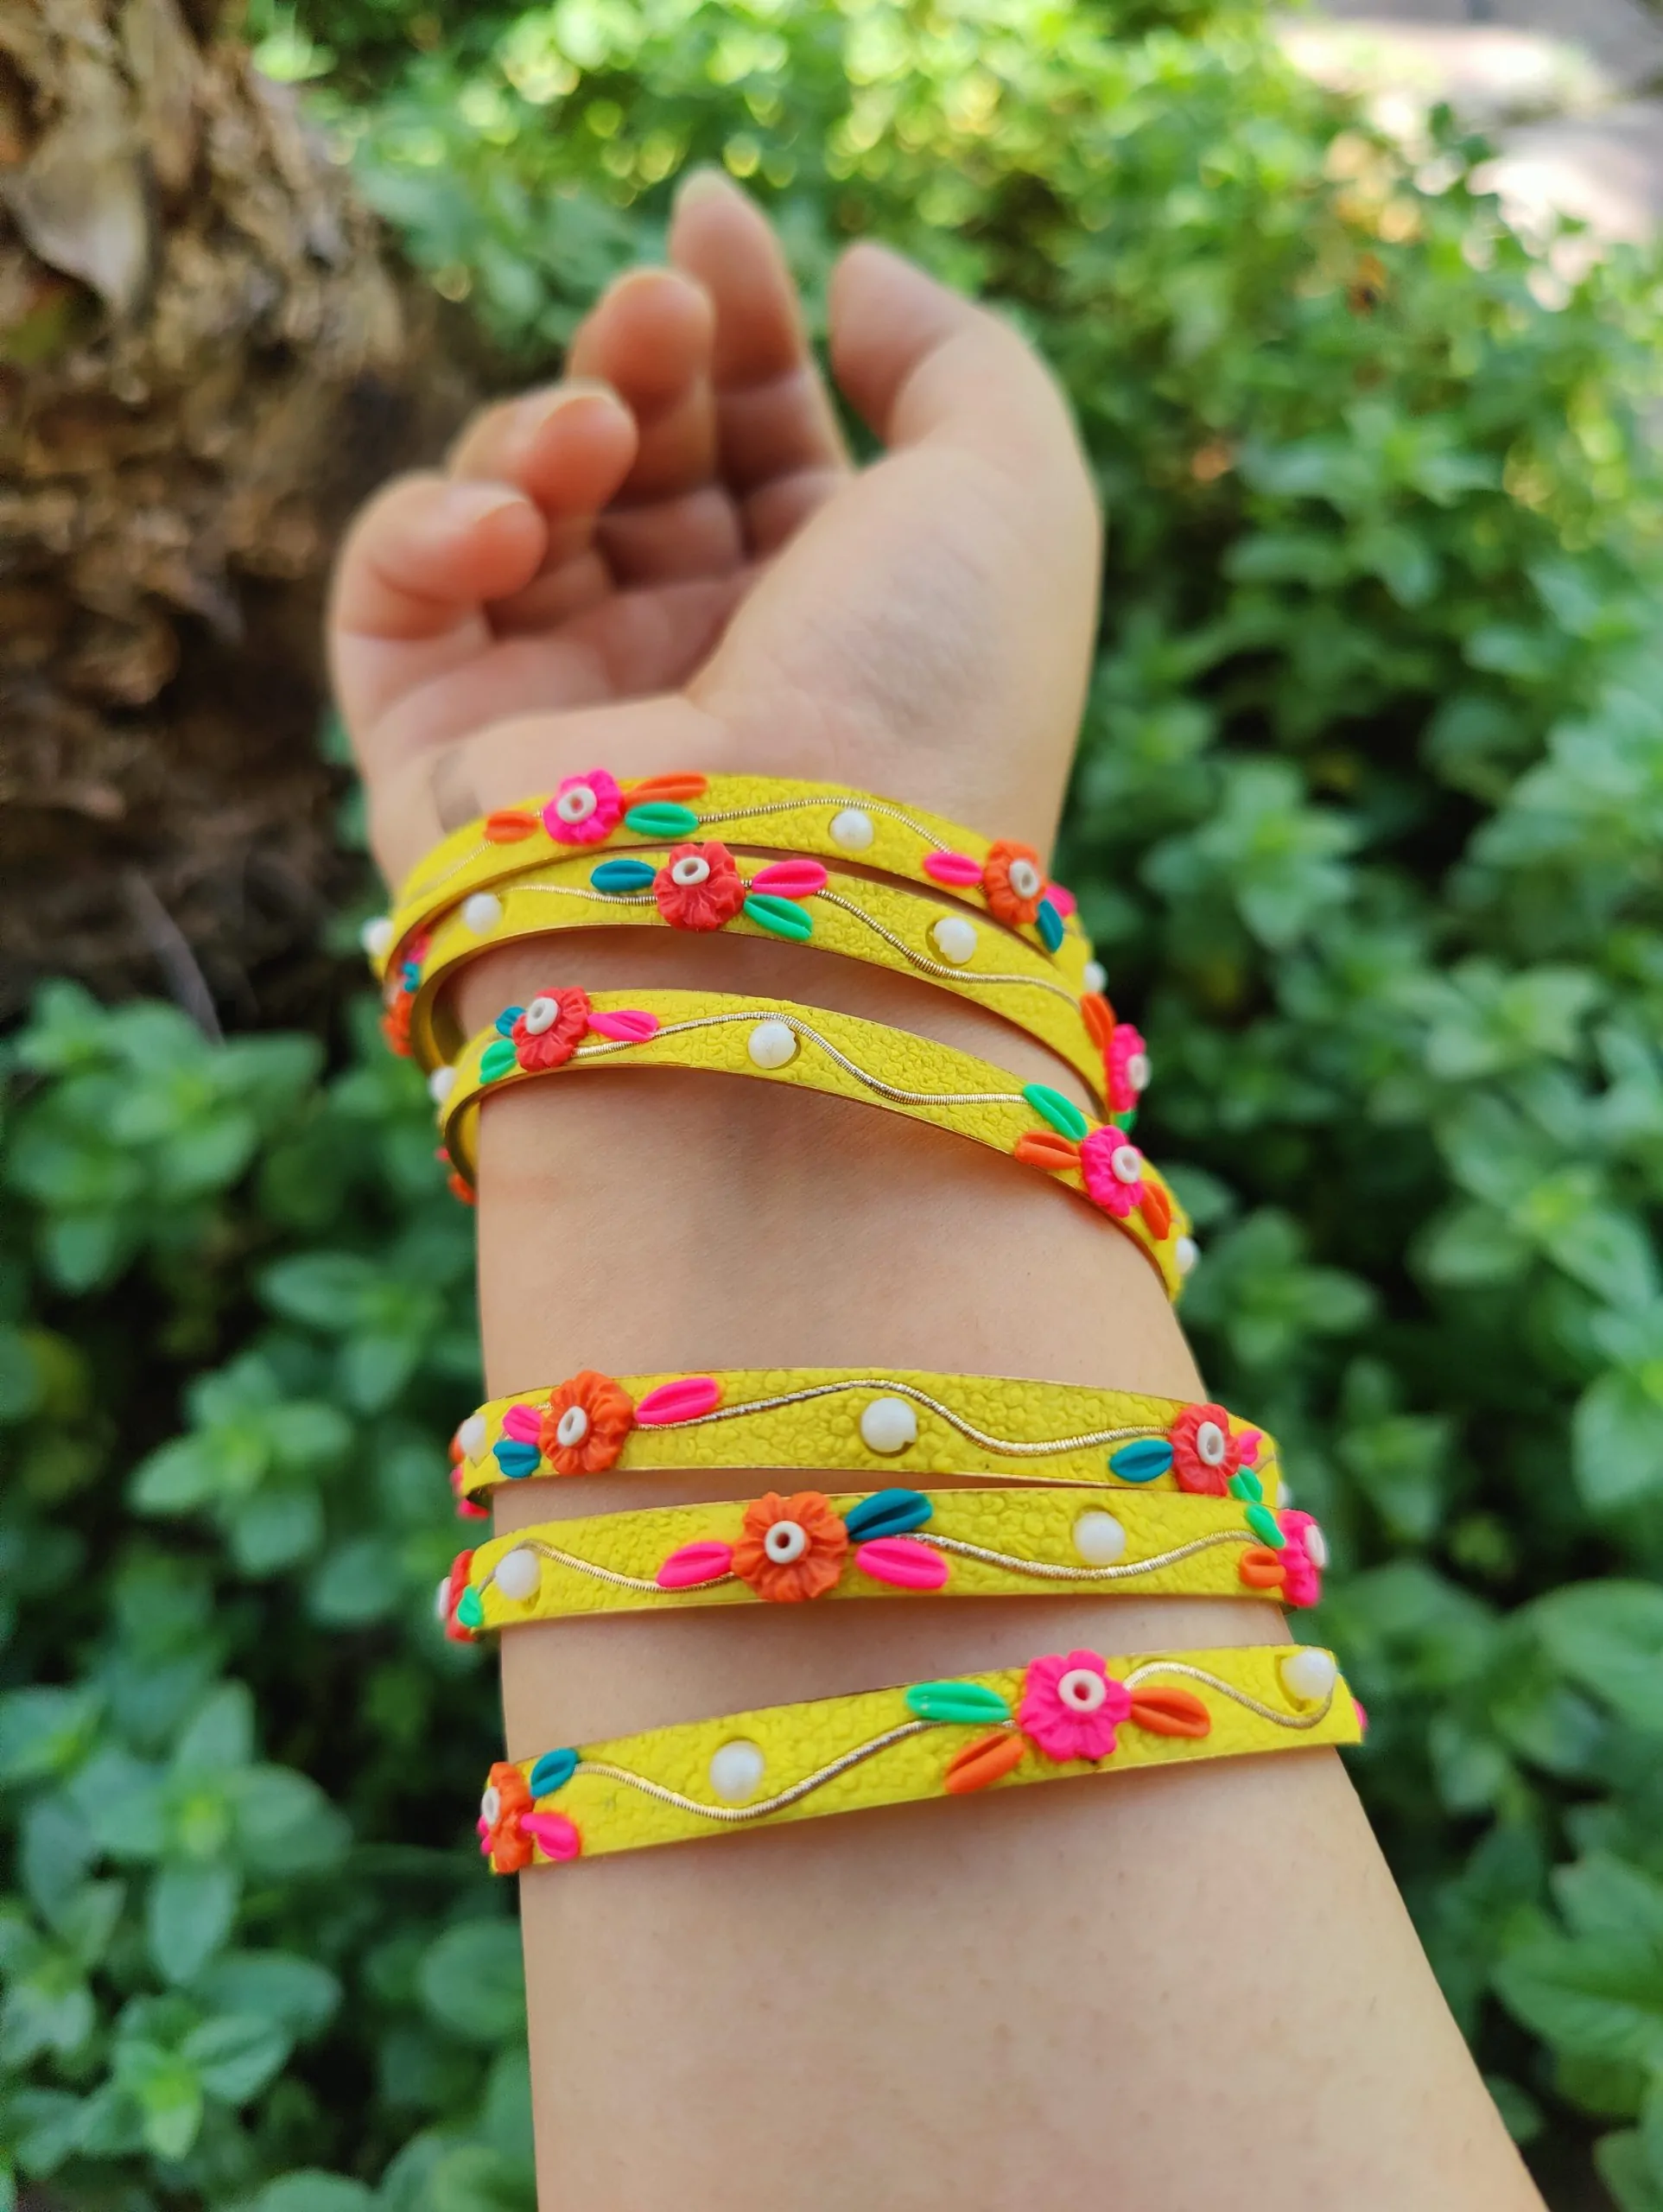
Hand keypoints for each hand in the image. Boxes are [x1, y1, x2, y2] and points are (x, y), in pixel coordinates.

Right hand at [329, 171, 1099, 891]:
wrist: (795, 921)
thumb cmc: (926, 706)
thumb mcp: (1013, 491)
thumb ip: (954, 357)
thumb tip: (853, 274)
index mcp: (835, 620)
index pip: (764, 440)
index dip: (742, 322)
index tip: (717, 220)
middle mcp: (704, 669)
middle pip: (643, 458)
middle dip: (645, 353)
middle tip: (658, 310)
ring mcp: (570, 712)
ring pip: (521, 505)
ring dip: (549, 425)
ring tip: (597, 434)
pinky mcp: (441, 755)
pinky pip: (398, 596)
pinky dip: (433, 524)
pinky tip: (507, 526)